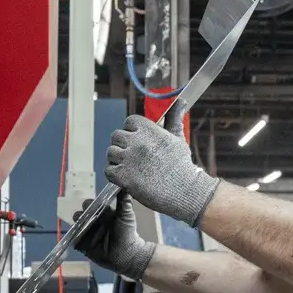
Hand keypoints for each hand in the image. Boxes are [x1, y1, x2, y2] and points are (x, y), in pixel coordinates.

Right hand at [74, 193, 155, 280]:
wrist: (127, 254)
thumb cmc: (128, 233)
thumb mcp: (126, 215)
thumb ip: (124, 201)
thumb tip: (124, 185)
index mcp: (103, 213)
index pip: (93, 204)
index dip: (90, 203)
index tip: (91, 203)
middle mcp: (95, 222)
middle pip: (82, 213)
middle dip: (81, 212)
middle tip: (84, 214)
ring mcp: (88, 233)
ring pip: (77, 224)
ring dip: (76, 223)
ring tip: (79, 223)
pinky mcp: (84, 245)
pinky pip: (74, 239)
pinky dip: (72, 237)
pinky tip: (74, 235)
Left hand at [105, 111, 218, 225]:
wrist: (184, 191)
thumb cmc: (182, 166)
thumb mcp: (178, 138)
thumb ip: (174, 118)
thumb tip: (181, 101)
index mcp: (148, 130)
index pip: (129, 122)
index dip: (132, 131)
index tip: (139, 141)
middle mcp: (137, 142)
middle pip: (116, 136)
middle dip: (123, 145)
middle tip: (134, 157)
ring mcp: (128, 159)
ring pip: (111, 153)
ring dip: (118, 160)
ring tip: (132, 168)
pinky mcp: (123, 176)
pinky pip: (108, 170)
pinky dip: (115, 175)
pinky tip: (128, 178)